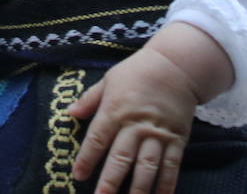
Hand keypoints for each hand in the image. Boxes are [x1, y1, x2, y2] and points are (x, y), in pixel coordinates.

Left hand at [66, 47, 200, 193]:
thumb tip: (70, 113)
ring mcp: (157, 133)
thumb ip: (90, 99)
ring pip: (147, 166)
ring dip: (139, 189)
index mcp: (115, 110)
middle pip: (121, 158)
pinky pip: (171, 165)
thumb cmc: (138, 71)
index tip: (78, 176)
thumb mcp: (109, 79)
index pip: (98, 139)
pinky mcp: (176, 138)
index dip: (87, 159)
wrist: (176, 65)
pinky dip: (167, 184)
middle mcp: (136, 125)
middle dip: (110, 182)